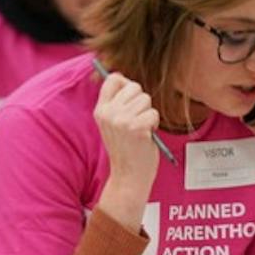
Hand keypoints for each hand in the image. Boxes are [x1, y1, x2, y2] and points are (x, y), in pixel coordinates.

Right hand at [93, 72, 160, 229]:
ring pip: (146, 99)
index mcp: (101, 110)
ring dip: (148, 114)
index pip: (113, 79)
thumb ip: (117, 104)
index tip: (131, 98)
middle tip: (137, 121)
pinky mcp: (137, 128)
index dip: (126, 84)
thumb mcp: (113, 124)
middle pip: (134, 87)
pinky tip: (146, 136)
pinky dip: (154, 124)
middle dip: (141, 102)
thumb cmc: (126, 149)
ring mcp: (122, 120)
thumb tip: (128, 81)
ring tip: (141, 130)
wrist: (129, 176)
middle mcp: (109, 113)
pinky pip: (154, 113)